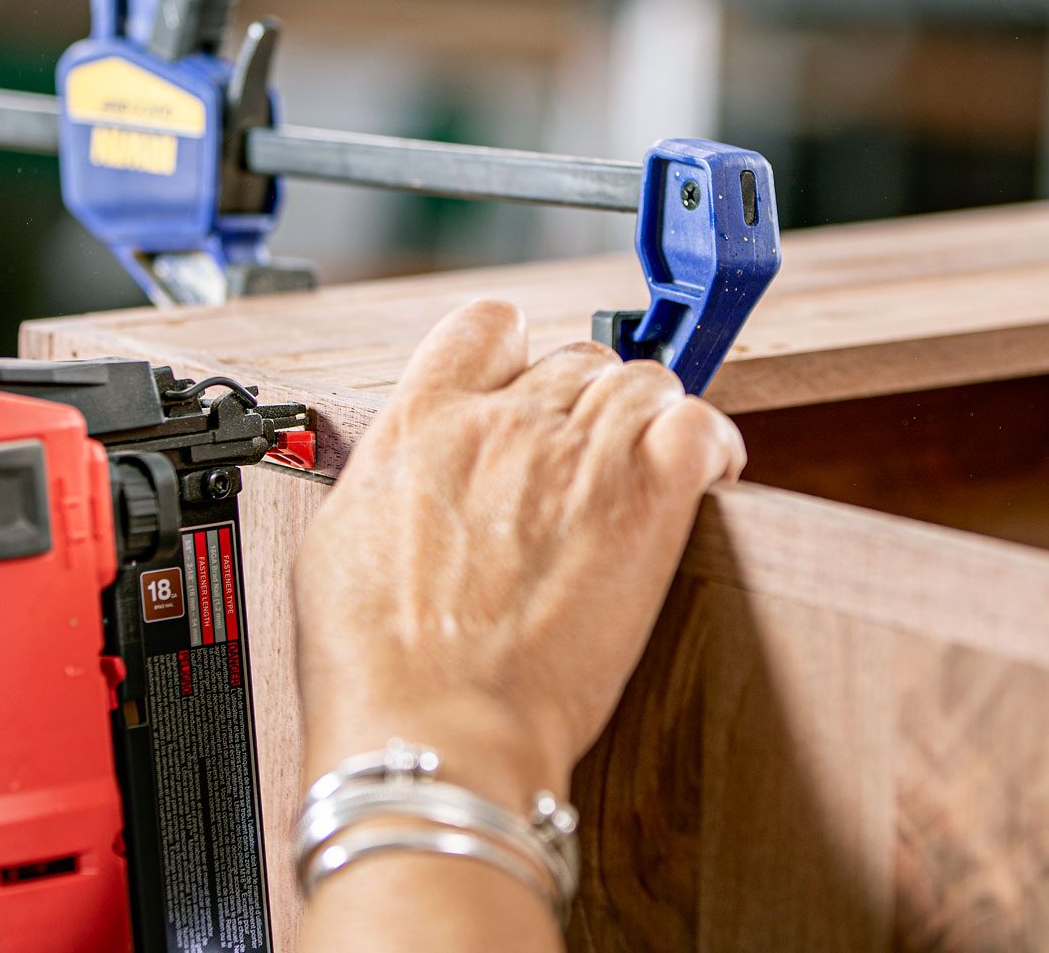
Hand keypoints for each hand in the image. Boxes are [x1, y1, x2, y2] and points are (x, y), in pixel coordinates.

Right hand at [295, 300, 744, 808]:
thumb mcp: (338, 538)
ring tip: (645, 471)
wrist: (434, 722)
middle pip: (575, 359)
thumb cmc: (375, 661)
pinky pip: (700, 426)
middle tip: (585, 461)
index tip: (524, 388)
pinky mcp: (645, 499)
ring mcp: (578, 452)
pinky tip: (703, 476)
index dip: (514, 352)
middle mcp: (503, 419)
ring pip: (643, 381)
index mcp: (422, 419)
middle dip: (585, 402)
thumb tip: (409, 472)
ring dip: (647, 420)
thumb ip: (390, 477)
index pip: (485, 325)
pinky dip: (710, 444)